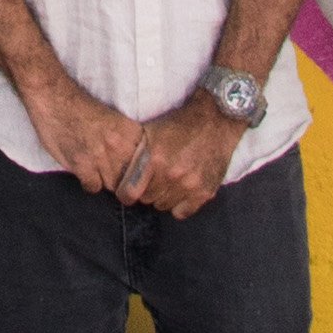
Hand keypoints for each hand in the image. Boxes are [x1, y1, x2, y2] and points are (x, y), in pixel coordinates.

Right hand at [30, 76, 150, 201]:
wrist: (53, 95)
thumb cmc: (82, 106)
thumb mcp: (115, 119)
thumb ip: (129, 142)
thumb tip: (138, 167)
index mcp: (130, 132)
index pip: (147, 166)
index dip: (140, 173)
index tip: (131, 171)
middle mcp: (119, 145)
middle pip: (131, 180)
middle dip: (122, 178)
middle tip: (110, 168)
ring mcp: (101, 155)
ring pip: (113, 186)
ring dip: (105, 179)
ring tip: (95, 166)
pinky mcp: (82, 164)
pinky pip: (94, 187)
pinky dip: (89, 181)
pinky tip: (84, 169)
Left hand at [115, 95, 245, 217]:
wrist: (214, 120)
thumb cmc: (179, 124)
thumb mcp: (150, 132)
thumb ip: (135, 154)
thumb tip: (118, 175)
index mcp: (153, 158)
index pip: (128, 193)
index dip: (125, 193)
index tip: (127, 190)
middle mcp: (170, 175)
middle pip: (146, 200)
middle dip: (146, 191)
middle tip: (153, 179)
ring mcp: (189, 185)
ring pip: (163, 206)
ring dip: (163, 196)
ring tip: (169, 180)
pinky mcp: (205, 192)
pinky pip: (182, 212)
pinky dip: (179, 204)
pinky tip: (180, 190)